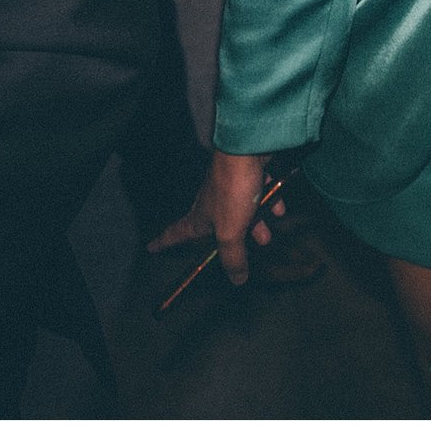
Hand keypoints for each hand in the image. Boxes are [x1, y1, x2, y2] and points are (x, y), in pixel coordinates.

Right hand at [148, 151, 284, 283]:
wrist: (249, 149)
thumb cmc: (232, 190)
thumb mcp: (231, 231)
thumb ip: (233, 257)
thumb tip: (237, 280)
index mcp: (200, 216)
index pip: (177, 233)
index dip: (165, 242)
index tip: (151, 246)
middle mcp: (213, 201)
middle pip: (218, 226)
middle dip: (233, 240)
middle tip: (243, 249)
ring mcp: (230, 187)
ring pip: (241, 211)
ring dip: (255, 223)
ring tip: (267, 235)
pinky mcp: (248, 175)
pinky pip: (258, 192)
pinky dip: (268, 201)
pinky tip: (279, 207)